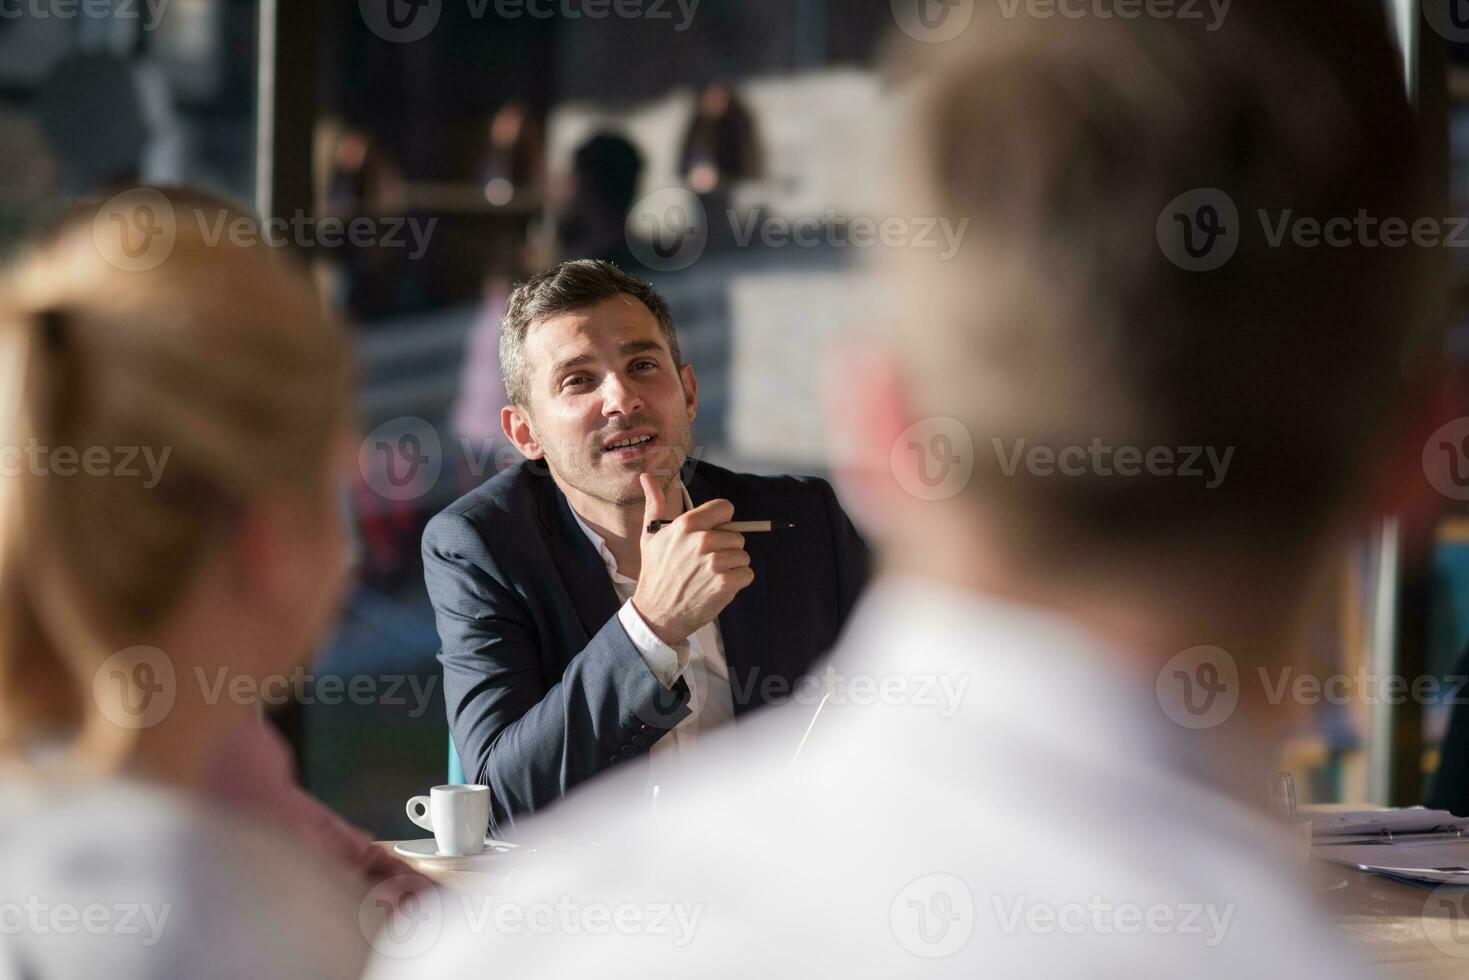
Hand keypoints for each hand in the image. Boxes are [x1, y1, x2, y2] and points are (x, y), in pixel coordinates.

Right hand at [630, 473, 753, 645]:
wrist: (657, 612)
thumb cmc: (656, 572)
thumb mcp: (651, 535)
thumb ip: (655, 503)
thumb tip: (646, 476)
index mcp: (687, 525)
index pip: (725, 508)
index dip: (722, 522)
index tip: (713, 533)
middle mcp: (702, 541)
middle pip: (737, 536)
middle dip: (726, 549)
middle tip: (705, 562)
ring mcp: (715, 563)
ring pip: (743, 556)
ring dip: (732, 567)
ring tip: (710, 576)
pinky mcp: (725, 583)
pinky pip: (747, 574)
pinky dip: (737, 582)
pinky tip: (717, 587)